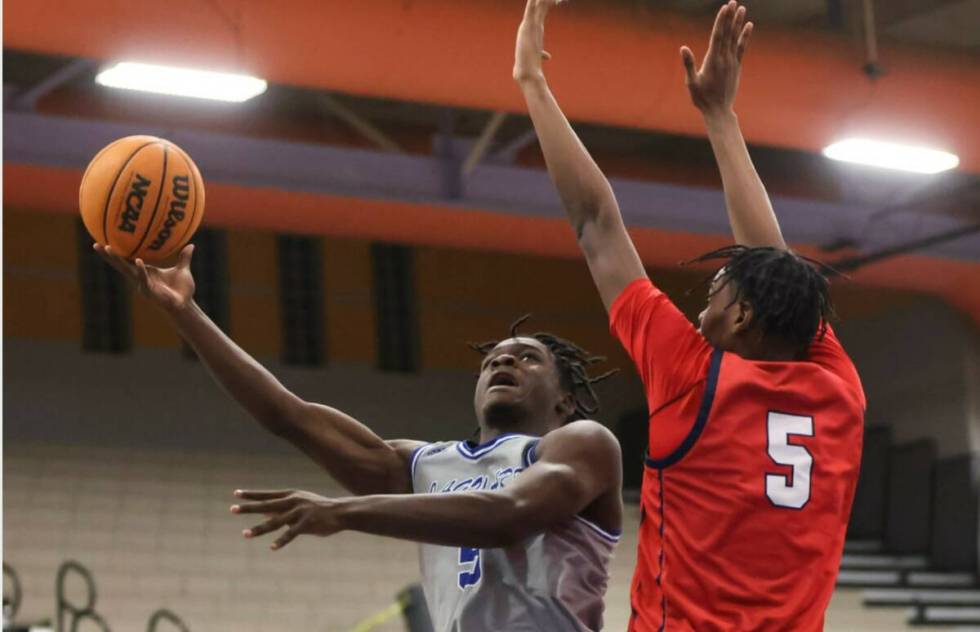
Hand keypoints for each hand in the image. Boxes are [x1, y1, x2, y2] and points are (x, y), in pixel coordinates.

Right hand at [94, 243, 195, 313]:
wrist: (185, 305)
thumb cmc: (182, 289)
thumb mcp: (182, 270)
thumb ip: (184, 258)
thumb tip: (191, 245)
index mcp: (145, 272)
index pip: (128, 260)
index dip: (117, 253)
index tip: (104, 242)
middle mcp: (140, 278)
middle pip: (120, 265)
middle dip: (108, 256)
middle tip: (96, 244)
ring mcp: (143, 285)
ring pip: (127, 271)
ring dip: (117, 260)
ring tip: (108, 248)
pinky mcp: (149, 291)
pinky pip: (144, 279)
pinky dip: (141, 271)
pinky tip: (138, 261)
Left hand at [231, 489, 344, 549]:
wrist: (342, 512)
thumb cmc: (319, 509)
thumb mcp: (300, 505)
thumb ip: (281, 510)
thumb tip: (263, 514)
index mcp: (291, 495)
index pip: (267, 495)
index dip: (251, 495)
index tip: (236, 494)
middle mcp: (293, 501)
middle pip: (266, 505)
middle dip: (249, 508)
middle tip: (232, 509)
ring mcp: (300, 512)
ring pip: (275, 521)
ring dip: (259, 528)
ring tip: (245, 534)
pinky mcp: (308, 523)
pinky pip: (291, 533)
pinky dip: (281, 541)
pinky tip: (272, 547)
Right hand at [513, 0, 564, 83]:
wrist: (526, 71)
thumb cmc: (531, 65)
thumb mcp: (538, 56)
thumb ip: (542, 54)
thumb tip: (547, 56)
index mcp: (533, 29)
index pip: (541, 12)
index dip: (548, 4)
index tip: (558, 0)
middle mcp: (529, 25)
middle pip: (539, 6)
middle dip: (548, 0)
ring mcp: (527, 25)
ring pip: (536, 5)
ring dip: (542, 0)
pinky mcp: (526, 27)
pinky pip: (530, 9)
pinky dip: (533, 2)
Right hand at [680, 1, 752, 117]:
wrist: (718, 111)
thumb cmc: (702, 98)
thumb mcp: (691, 83)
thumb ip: (689, 64)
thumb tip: (683, 48)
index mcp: (712, 61)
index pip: (718, 36)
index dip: (721, 20)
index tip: (724, 8)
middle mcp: (724, 59)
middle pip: (728, 33)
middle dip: (730, 17)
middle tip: (733, 2)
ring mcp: (732, 62)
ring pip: (735, 38)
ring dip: (738, 23)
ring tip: (741, 8)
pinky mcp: (736, 66)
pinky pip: (742, 48)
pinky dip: (745, 36)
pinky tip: (748, 26)